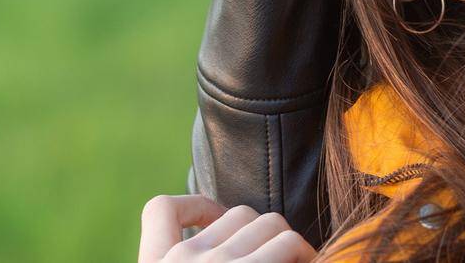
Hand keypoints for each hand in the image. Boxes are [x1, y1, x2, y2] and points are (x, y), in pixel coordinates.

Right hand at [139, 195, 315, 261]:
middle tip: (277, 257)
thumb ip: (189, 259)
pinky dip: (305, 252)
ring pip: (269, 223)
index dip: (195, 206)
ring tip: (298, 260)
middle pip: (235, 213)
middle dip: (260, 233)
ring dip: (288, 241)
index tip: (216, 223)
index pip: (160, 209)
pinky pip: (289, 242)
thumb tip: (218, 232)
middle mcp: (181, 261)